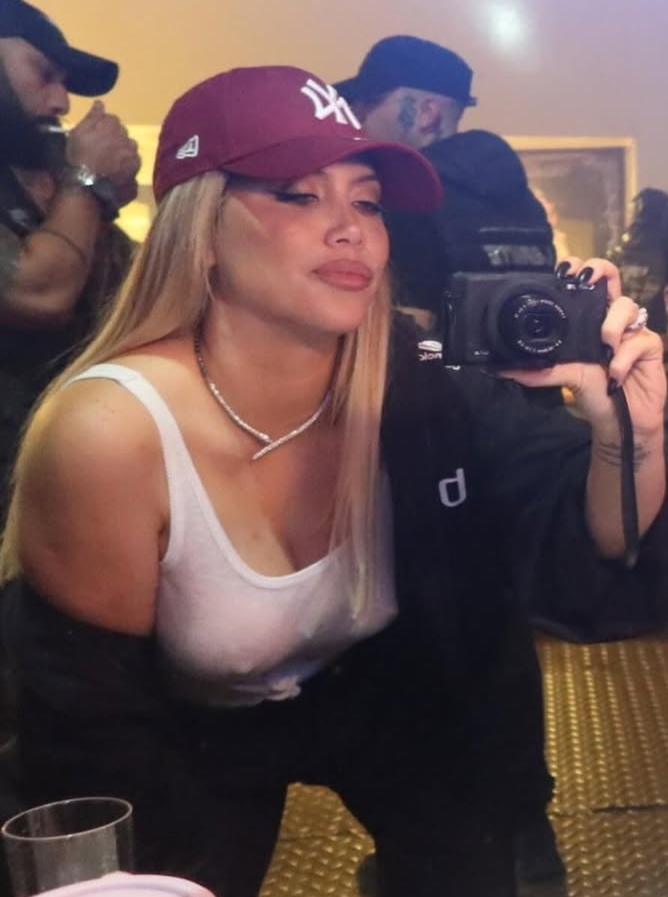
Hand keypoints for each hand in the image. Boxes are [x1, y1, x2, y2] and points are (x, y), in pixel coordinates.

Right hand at [66, 101, 141, 194]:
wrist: (87, 187)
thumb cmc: (78, 157)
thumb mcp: (78, 133)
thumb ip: (92, 117)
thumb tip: (101, 103)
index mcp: (112, 125)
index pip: (113, 120)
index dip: (104, 128)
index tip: (97, 136)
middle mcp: (127, 139)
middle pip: (124, 135)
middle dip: (116, 139)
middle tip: (103, 149)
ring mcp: (133, 157)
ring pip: (131, 149)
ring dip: (124, 152)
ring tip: (111, 162)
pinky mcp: (136, 172)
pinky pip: (134, 165)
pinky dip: (128, 168)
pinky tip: (118, 173)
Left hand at [504, 258, 666, 434]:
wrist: (620, 419)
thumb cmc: (595, 391)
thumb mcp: (564, 377)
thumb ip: (538, 370)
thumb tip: (501, 369)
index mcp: (591, 320)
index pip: (588, 284)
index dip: (580, 269)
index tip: (564, 270)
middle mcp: (612, 318)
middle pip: (612, 276)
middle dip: (600, 270)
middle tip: (585, 280)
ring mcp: (633, 329)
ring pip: (627, 306)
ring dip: (611, 327)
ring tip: (604, 350)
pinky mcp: (651, 345)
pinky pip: (639, 340)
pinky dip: (623, 359)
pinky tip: (615, 375)